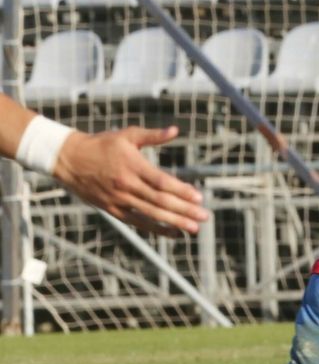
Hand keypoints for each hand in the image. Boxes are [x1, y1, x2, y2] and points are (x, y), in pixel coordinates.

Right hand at [53, 125, 209, 236]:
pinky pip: (138, 222)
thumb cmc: (101, 144)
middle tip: (204, 216)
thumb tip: (175, 130)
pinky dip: (156, 228)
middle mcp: (126, 185)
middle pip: (159, 201)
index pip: (161, 181)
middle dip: (184, 210)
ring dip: (174, 222)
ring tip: (194, 228)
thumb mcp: (126, 135)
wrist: (68, 159)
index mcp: (132, 166)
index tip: (198, 196)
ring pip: (150, 214)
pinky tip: (174, 233)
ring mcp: (119, 199)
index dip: (180, 190)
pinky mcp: (113, 209)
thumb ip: (152, 135)